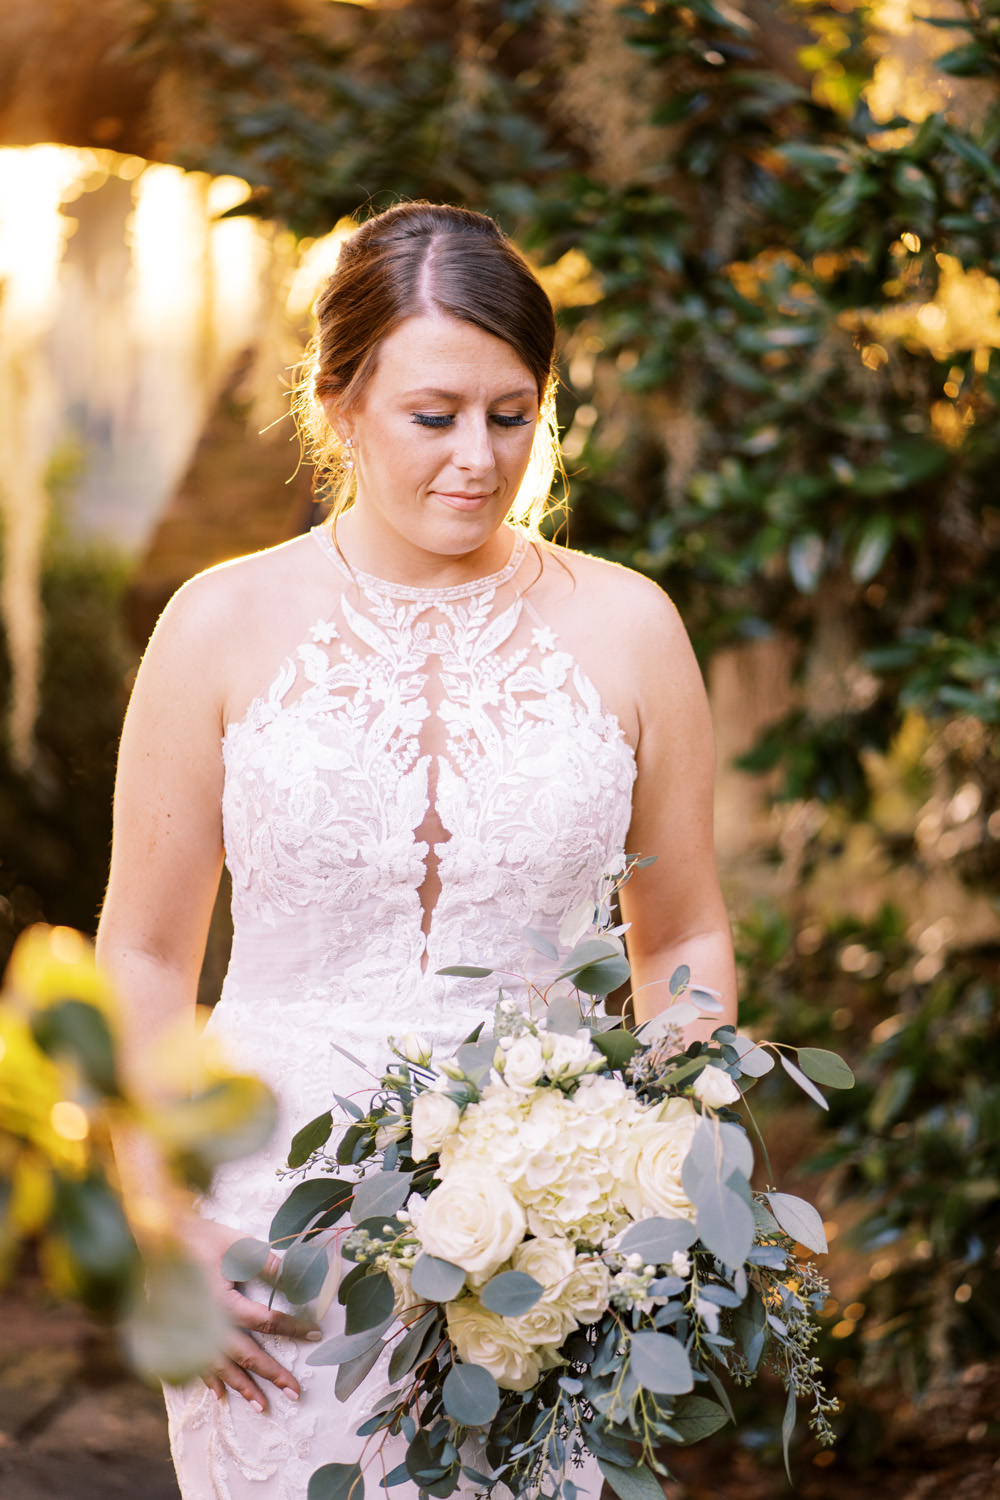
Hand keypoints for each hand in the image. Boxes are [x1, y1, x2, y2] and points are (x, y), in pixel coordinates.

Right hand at [184, 1215, 322, 1412]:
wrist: (160, 1240)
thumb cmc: (202, 1239)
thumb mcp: (238, 1246)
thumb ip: (267, 1265)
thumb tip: (295, 1277)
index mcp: (223, 1303)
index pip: (266, 1321)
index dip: (292, 1328)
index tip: (315, 1335)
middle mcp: (208, 1325)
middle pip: (246, 1355)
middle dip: (271, 1374)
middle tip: (295, 1392)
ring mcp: (192, 1334)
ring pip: (222, 1368)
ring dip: (243, 1388)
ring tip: (263, 1407)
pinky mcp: (180, 1334)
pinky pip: (196, 1365)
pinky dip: (210, 1382)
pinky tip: (220, 1396)